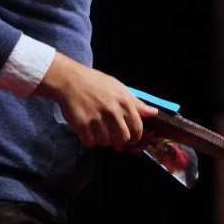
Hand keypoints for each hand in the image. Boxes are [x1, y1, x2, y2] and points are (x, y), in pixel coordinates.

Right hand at [34, 53, 157, 149]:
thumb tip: (153, 112)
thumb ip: (136, 103)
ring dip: (102, 138)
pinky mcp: (82, 125)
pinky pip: (90, 143)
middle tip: (112, 132)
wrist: (70, 80)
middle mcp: (112, 112)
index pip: (137, 129)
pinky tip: (87, 128)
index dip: (135, 137)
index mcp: (124, 102)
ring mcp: (97, 119)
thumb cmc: (95, 83)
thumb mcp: (119, 88)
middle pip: (123, 139)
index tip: (129, 137)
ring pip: (106, 142)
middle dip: (119, 139)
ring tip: (97, 126)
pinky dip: (89, 139)